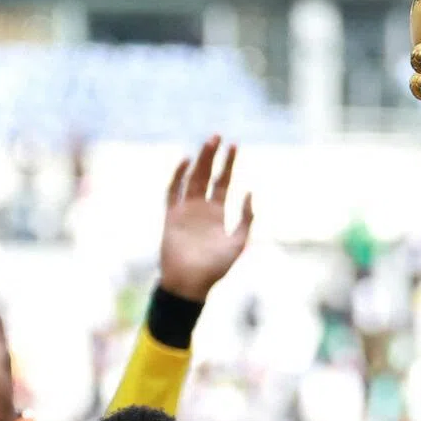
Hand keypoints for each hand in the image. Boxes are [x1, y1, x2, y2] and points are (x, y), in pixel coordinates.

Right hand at [159, 136, 253, 301]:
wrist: (190, 284)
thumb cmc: (215, 268)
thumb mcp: (239, 243)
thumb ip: (246, 219)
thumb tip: (249, 192)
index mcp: (218, 214)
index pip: (224, 182)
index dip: (229, 164)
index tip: (234, 145)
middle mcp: (201, 209)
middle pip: (207, 176)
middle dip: (213, 156)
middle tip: (218, 136)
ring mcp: (185, 211)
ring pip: (192, 179)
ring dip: (199, 161)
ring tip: (208, 143)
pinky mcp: (171, 216)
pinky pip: (173, 192)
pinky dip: (178, 176)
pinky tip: (186, 162)